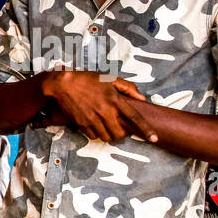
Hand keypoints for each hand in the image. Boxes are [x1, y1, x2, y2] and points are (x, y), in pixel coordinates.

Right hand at [41, 70, 156, 142]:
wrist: (63, 84)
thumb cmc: (88, 80)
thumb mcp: (110, 79)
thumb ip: (128, 88)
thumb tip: (142, 98)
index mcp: (115, 99)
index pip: (135, 118)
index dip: (146, 130)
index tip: (155, 139)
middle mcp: (105, 111)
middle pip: (120, 133)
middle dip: (122, 133)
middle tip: (119, 128)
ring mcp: (93, 119)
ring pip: (107, 137)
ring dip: (109, 135)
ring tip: (106, 127)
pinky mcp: (82, 124)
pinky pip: (93, 136)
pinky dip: (96, 134)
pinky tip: (95, 126)